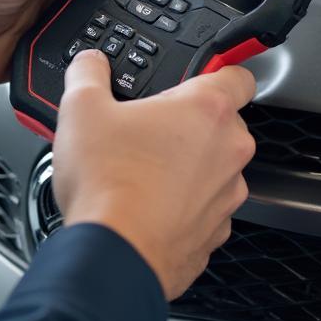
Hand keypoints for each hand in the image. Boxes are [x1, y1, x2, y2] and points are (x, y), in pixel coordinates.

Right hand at [52, 50, 256, 300]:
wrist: (112, 256)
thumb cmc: (107, 184)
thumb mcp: (82, 109)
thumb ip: (89, 73)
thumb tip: (90, 64)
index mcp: (207, 111)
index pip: (238, 75)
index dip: (219, 70)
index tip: (199, 76)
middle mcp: (228, 152)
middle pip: (223, 123)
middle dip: (190, 123)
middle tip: (149, 129)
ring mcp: (226, 197)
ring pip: (215, 168)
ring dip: (188, 166)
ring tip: (143, 170)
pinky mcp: (214, 234)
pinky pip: (204, 208)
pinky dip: (182, 206)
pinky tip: (148, 205)